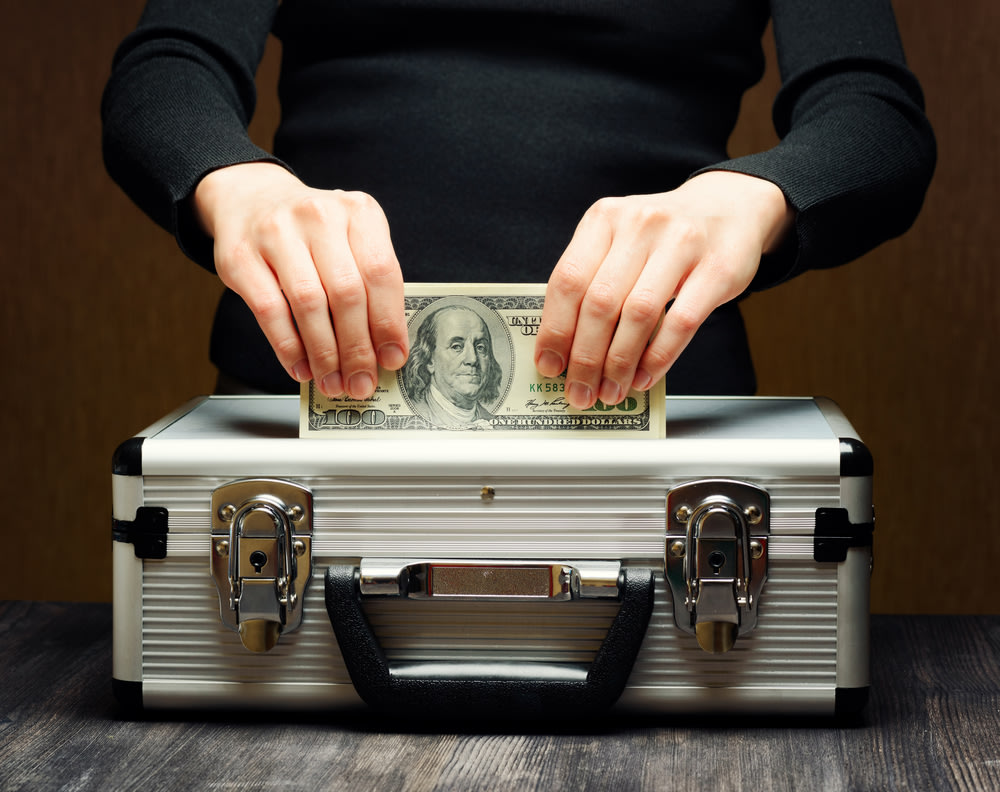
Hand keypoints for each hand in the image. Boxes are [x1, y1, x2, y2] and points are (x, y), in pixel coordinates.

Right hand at [193, 162, 407, 398]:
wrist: (252, 199)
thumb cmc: (313, 233)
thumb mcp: (351, 240)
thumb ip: (369, 284)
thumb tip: (383, 348)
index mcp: (358, 212)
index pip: (381, 273)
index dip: (389, 322)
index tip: (392, 358)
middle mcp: (319, 216)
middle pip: (346, 293)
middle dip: (357, 348)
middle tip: (362, 382)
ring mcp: (276, 233)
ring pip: (309, 304)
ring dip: (324, 353)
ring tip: (333, 381)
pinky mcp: (241, 256)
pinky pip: (270, 310)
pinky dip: (289, 347)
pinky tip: (301, 367)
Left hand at [534, 171, 793, 407]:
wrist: (731, 207)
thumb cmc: (664, 237)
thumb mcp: (620, 242)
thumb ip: (592, 282)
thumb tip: (564, 348)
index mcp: (604, 219)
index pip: (568, 280)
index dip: (555, 329)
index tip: (549, 366)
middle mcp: (639, 224)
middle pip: (600, 302)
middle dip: (586, 357)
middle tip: (580, 391)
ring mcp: (681, 243)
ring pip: (639, 314)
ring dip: (620, 363)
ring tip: (611, 391)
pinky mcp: (717, 268)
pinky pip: (681, 322)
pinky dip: (658, 357)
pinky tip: (644, 377)